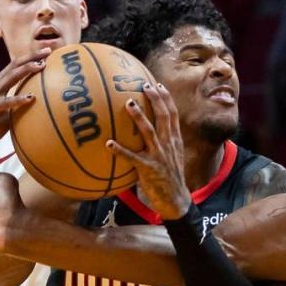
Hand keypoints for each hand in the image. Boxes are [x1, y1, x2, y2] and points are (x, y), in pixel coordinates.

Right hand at [0, 51, 48, 157]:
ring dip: (27, 70)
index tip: (48, 51)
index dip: (31, 57)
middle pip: (15, 65)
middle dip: (32, 56)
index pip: (16, 65)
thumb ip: (19, 106)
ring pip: (10, 77)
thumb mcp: (7, 112)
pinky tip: (31, 98)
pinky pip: (6, 102)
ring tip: (42, 66)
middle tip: (49, 51)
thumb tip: (39, 107)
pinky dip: (19, 99)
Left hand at [107, 84, 192, 220]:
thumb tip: (147, 130)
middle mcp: (168, 145)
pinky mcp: (149, 169)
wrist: (176, 201)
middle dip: (155, 99)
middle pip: (164, 117)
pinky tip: (108, 143)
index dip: (166, 98)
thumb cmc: (170, 179)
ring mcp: (159, 156)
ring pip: (149, 132)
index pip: (173, 115)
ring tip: (128, 104)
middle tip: (144, 84)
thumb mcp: (171, 157)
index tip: (157, 84)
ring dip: (139, 117)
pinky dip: (120, 150)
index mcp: (174, 141)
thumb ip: (162, 143)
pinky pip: (132, 157)